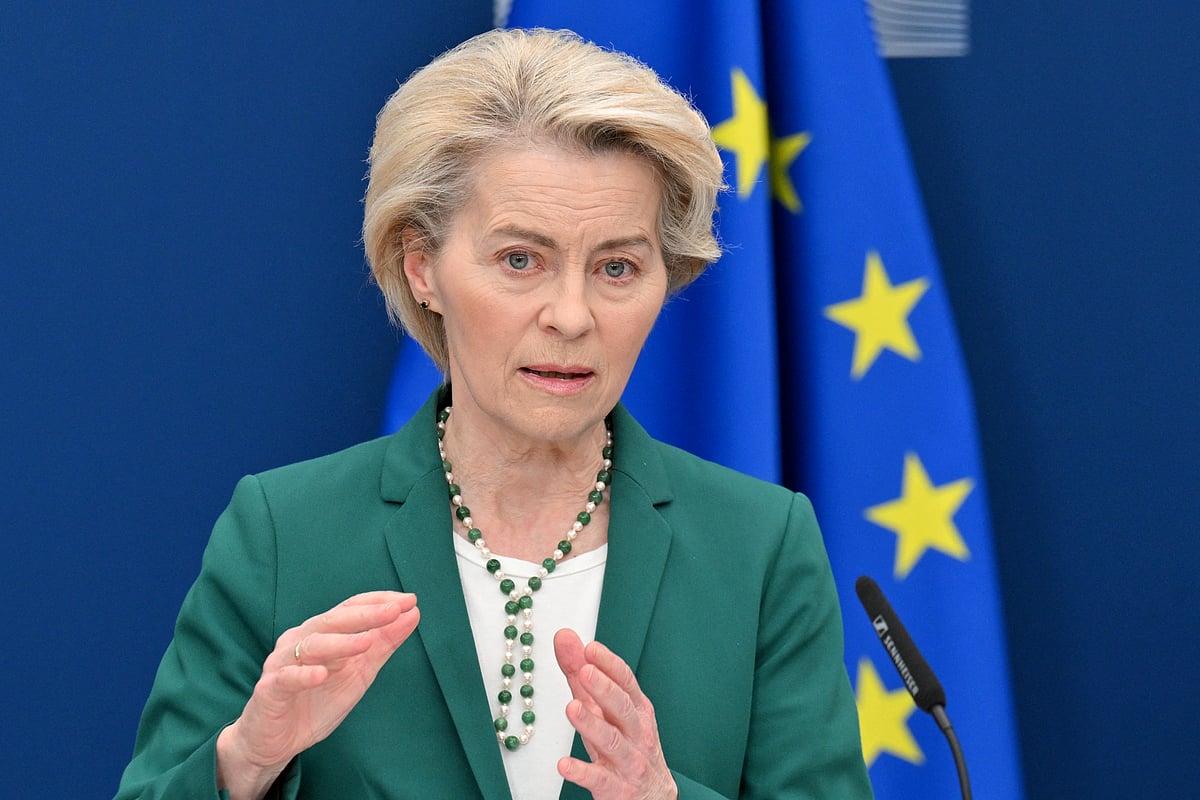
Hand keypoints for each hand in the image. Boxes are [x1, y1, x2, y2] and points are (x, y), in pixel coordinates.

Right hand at [216, 591, 419, 798]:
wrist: (276, 741)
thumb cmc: (317, 700)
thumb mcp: (359, 673)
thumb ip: (383, 644)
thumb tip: (412, 613)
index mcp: (322, 632)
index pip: (350, 608)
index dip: (378, 602)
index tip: (408, 600)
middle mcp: (301, 640)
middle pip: (333, 620)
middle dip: (365, 614)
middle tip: (393, 610)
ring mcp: (282, 663)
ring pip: (312, 645)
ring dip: (341, 642)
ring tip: (366, 641)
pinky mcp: (269, 689)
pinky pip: (286, 678)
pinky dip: (304, 675)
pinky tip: (321, 675)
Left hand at [554, 629, 677, 799]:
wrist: (652, 798)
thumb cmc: (626, 747)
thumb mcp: (604, 710)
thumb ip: (582, 674)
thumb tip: (565, 637)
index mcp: (637, 709)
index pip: (626, 682)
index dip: (609, 664)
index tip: (591, 648)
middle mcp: (637, 733)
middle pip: (622, 708)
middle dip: (604, 688)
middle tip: (584, 671)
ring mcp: (630, 762)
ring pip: (612, 742)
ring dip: (592, 725)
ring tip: (572, 708)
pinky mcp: (618, 789)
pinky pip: (600, 779)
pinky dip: (582, 772)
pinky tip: (564, 764)